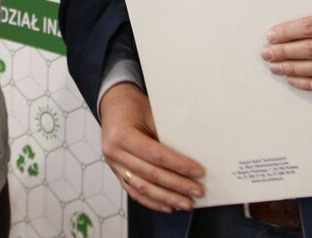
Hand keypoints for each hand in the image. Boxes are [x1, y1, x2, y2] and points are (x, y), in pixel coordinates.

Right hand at [100, 82, 204, 213]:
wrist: (113, 105)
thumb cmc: (135, 107)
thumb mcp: (151, 114)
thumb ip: (165, 135)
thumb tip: (191, 155)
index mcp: (122, 135)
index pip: (156, 155)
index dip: (179, 165)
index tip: (198, 172)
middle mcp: (114, 153)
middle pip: (151, 174)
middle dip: (177, 185)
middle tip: (198, 191)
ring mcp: (113, 165)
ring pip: (143, 188)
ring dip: (167, 198)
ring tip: (187, 203)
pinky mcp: (116, 173)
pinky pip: (135, 192)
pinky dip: (152, 201)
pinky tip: (168, 206)